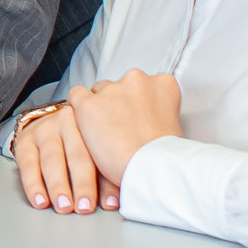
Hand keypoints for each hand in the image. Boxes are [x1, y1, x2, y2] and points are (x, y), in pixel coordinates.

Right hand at [11, 103, 116, 214]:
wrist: (50, 126)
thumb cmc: (83, 143)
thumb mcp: (99, 153)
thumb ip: (107, 173)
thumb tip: (113, 203)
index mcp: (92, 122)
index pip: (102, 155)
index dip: (107, 182)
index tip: (110, 204)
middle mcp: (67, 120)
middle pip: (77, 155)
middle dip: (82, 184)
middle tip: (84, 207)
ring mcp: (44, 128)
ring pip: (52, 159)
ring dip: (58, 186)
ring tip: (64, 207)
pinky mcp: (25, 139)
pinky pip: (28, 164)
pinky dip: (33, 185)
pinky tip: (40, 200)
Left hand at [67, 70, 182, 182]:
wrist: (151, 168)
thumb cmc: (163, 156)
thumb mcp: (172, 125)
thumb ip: (155, 112)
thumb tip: (144, 118)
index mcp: (162, 83)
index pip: (142, 83)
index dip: (134, 102)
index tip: (133, 117)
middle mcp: (136, 79)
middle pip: (118, 86)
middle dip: (116, 103)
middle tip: (119, 129)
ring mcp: (111, 90)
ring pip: (97, 91)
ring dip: (98, 107)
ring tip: (105, 134)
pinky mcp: (88, 103)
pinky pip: (75, 96)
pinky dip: (77, 110)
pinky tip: (85, 127)